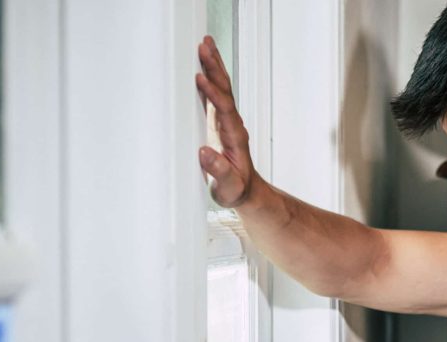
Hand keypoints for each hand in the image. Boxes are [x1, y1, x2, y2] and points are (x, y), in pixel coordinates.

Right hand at [195, 35, 259, 207]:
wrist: (245, 191)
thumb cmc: (236, 190)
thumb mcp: (228, 186)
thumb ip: (219, 172)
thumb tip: (206, 153)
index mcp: (235, 137)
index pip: (224, 110)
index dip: (213, 94)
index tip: (201, 79)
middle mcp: (233, 125)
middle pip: (225, 91)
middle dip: (215, 68)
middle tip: (205, 46)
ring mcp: (228, 122)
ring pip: (222, 89)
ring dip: (214, 67)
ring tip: (206, 45)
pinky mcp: (221, 122)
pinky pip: (217, 95)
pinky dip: (211, 78)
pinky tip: (203, 66)